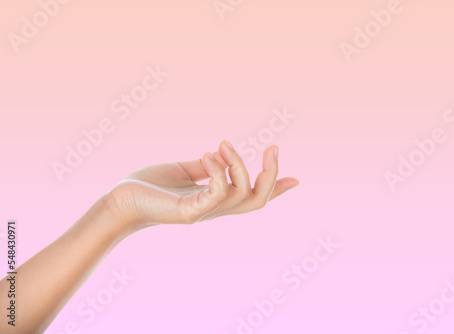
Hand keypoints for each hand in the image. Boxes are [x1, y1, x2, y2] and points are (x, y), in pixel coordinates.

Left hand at [106, 140, 298, 231]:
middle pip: (258, 200)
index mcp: (215, 200)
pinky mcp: (189, 212)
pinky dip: (218, 171)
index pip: (252, 197)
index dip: (276, 190)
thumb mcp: (184, 171)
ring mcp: (204, 213)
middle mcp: (214, 209)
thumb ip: (205, 167)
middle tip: (273, 147)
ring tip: (221, 143)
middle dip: (272, 175)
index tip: (296, 179)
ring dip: (237, 163)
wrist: (119, 200)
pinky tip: (207, 155)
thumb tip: (219, 155)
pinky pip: (217, 193)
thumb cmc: (148, 186)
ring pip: (242, 193)